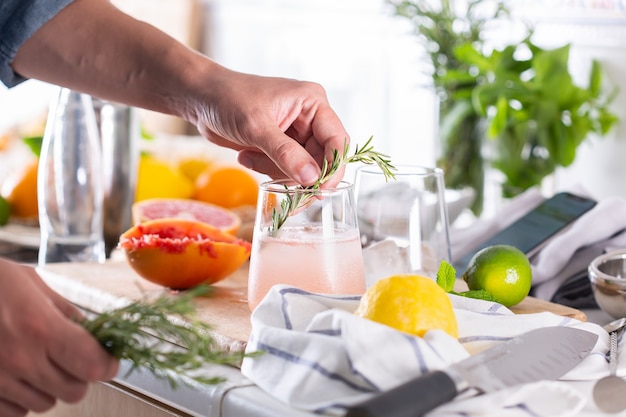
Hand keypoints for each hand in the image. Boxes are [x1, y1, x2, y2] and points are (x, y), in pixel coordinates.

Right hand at [0, 258, 118, 415]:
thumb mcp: (32, 284)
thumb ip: (65, 311)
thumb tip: (92, 332)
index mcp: (40, 327)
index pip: (93, 365)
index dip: (108, 363)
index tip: (109, 358)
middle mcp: (20, 359)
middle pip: (75, 391)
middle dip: (80, 375)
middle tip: (72, 357)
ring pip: (45, 404)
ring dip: (50, 387)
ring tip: (38, 361)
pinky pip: (15, 412)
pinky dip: (21, 399)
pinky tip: (15, 376)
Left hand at [190, 67, 349, 186]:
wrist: (200, 98)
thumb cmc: (228, 99)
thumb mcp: (256, 127)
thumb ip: (285, 153)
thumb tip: (312, 179)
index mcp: (313, 103)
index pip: (337, 140)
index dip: (333, 167)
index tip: (321, 189)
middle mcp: (310, 119)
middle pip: (321, 160)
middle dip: (299, 174)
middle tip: (280, 186)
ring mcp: (296, 134)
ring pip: (302, 169)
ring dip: (275, 171)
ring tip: (249, 156)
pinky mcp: (281, 147)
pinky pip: (284, 170)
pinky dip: (266, 170)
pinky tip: (246, 156)